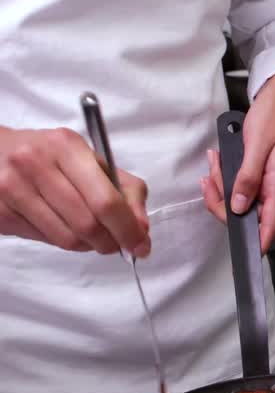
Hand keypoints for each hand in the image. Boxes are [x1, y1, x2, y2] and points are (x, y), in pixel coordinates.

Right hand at [0, 126, 149, 255]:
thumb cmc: (50, 156)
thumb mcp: (90, 160)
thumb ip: (124, 190)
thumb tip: (141, 229)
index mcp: (66, 147)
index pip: (106, 200)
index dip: (128, 229)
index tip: (141, 245)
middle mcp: (35, 164)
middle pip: (87, 224)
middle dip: (109, 242)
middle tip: (117, 245)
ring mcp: (12, 189)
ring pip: (66, 238)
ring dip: (87, 245)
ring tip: (90, 235)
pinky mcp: (0, 212)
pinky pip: (44, 240)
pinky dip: (62, 241)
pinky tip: (62, 225)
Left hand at [200, 70, 274, 252]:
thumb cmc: (274, 118)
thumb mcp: (257, 145)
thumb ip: (248, 177)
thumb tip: (240, 206)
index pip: (271, 224)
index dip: (259, 242)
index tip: (248, 253)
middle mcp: (272, 188)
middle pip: (246, 214)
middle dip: (221, 200)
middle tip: (212, 176)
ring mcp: (265, 183)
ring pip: (237, 200)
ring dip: (220, 185)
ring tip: (216, 162)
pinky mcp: (257, 175)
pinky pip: (237, 186)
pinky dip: (223, 177)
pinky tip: (218, 162)